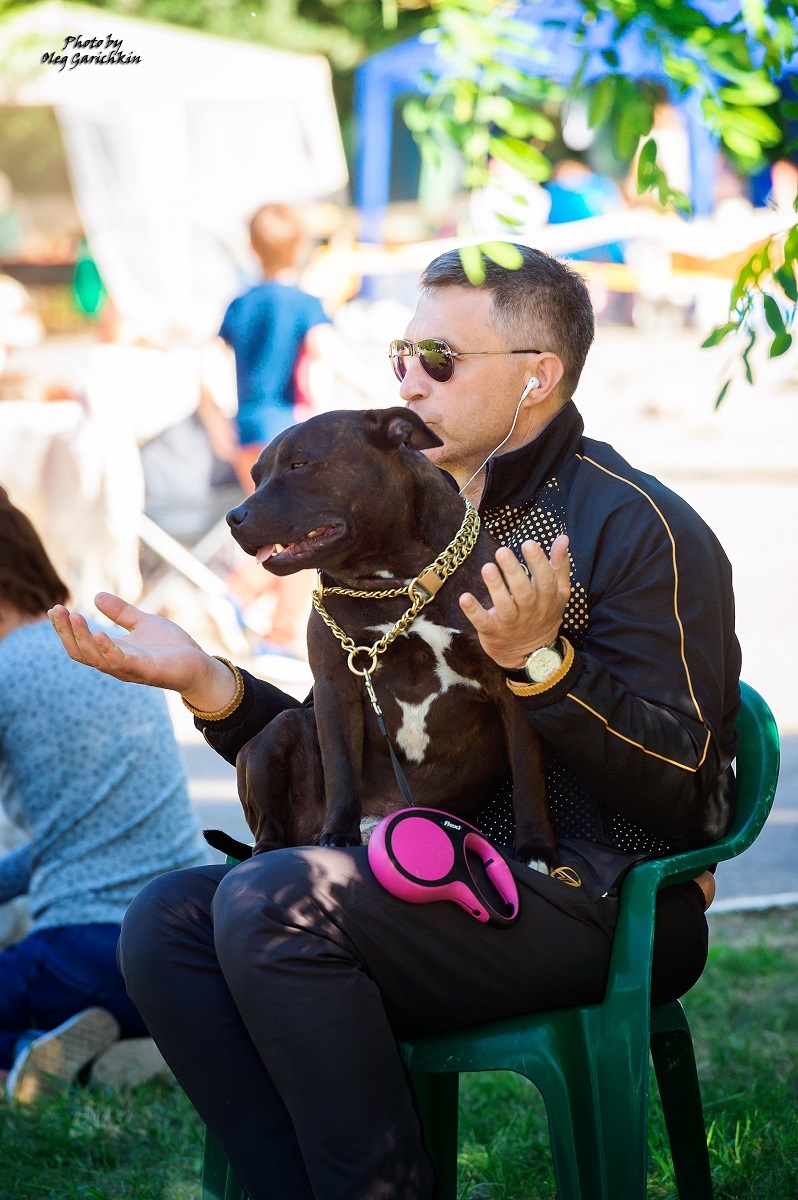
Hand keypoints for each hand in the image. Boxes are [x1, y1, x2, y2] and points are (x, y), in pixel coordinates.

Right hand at [48, 592, 234, 708]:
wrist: (199, 664)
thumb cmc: (171, 648)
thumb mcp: (142, 623)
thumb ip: (121, 612)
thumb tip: (95, 596)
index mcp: (113, 652)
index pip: (80, 644)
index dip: (65, 628)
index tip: (55, 609)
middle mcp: (115, 663)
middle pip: (81, 652)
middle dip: (67, 632)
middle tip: (57, 611)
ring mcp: (130, 669)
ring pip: (96, 658)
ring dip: (83, 637)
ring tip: (74, 617)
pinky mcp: (146, 671)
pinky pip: (121, 662)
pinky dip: (108, 649)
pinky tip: (100, 632)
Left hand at [459, 536, 570, 669]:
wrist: (532, 655)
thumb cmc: (543, 614)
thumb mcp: (557, 593)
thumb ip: (559, 566)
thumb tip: (562, 538)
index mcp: (548, 600)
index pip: (546, 580)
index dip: (538, 563)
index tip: (528, 543)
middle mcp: (530, 612)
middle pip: (523, 592)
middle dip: (513, 572)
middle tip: (502, 551)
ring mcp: (511, 624)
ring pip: (504, 606)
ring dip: (495, 587)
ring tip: (487, 567)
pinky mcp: (493, 632)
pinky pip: (483, 623)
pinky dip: (473, 612)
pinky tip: (465, 598)